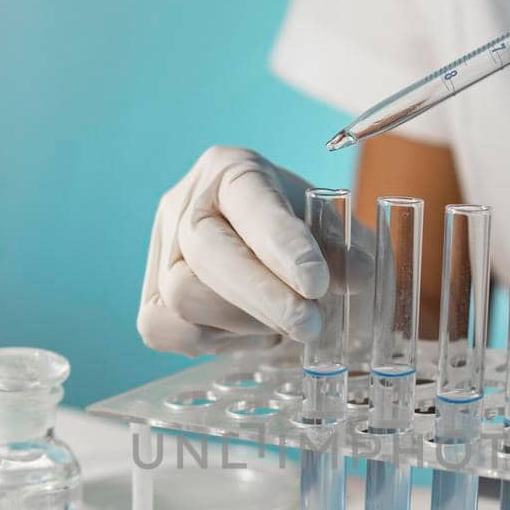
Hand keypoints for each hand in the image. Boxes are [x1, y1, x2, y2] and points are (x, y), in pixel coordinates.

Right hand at [138, 146, 372, 356]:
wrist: (270, 257)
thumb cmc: (304, 236)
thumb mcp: (336, 233)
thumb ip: (347, 250)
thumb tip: (358, 276)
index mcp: (232, 170)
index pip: (249, 199)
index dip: (281, 243)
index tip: (317, 282)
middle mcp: (185, 204)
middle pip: (206, 251)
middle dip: (264, 296)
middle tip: (311, 325)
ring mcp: (162, 252)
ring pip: (185, 296)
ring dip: (246, 321)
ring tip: (287, 325)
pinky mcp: (151, 300)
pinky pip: (168, 329)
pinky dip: (217, 339)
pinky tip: (254, 332)